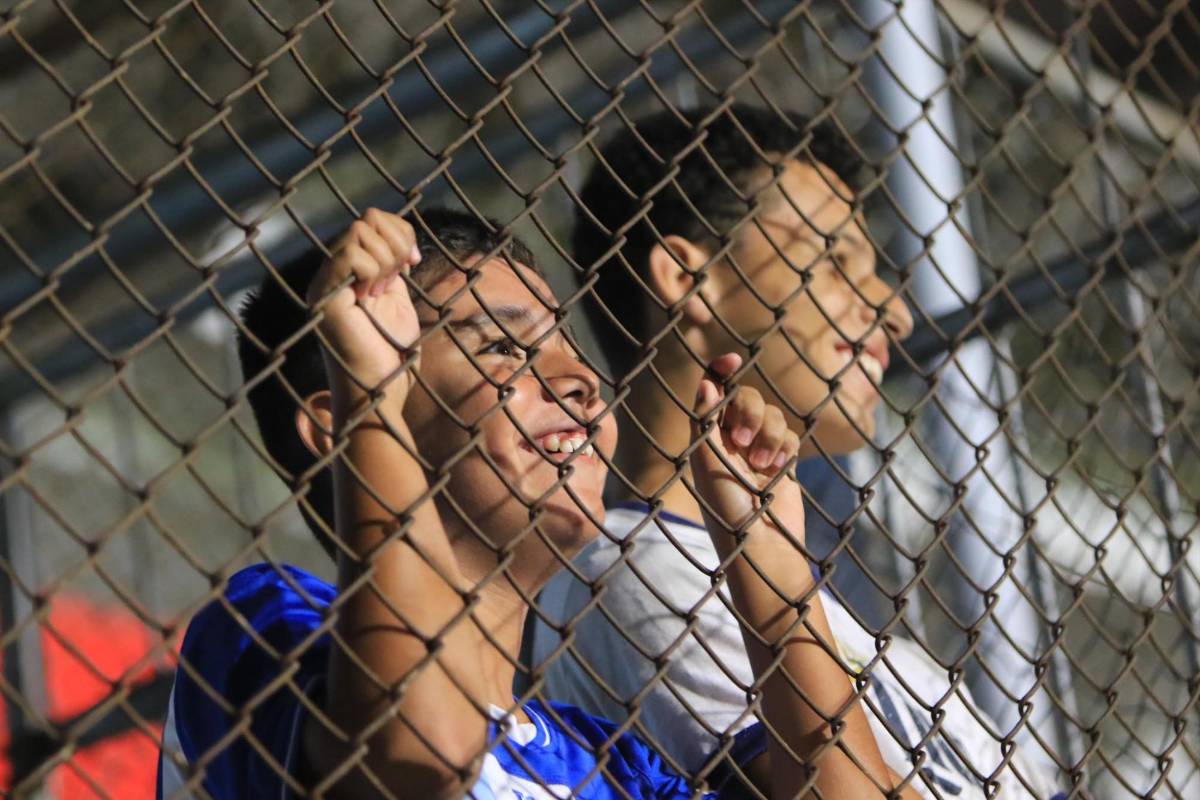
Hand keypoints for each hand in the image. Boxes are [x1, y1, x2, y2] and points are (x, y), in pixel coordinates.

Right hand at [307, 208, 422, 398]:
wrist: (379, 393)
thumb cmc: (390, 356)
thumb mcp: (396, 300)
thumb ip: (392, 268)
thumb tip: (400, 237)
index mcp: (348, 271)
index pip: (374, 220)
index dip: (402, 234)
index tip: (412, 264)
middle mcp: (332, 273)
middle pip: (368, 219)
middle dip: (396, 244)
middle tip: (397, 280)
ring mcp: (325, 283)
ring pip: (360, 230)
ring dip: (386, 259)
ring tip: (383, 291)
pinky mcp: (325, 297)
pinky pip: (351, 255)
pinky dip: (373, 269)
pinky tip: (373, 294)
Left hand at [689, 353, 804, 560]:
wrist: (762, 548)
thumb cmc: (727, 509)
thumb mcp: (708, 463)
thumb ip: (707, 420)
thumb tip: (708, 381)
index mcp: (706, 439)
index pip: (712, 393)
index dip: (720, 371)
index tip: (732, 359)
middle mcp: (730, 442)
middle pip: (746, 398)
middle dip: (750, 411)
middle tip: (743, 441)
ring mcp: (758, 452)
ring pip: (772, 415)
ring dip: (770, 434)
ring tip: (762, 463)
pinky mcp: (782, 463)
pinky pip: (790, 435)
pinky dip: (785, 447)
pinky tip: (777, 470)